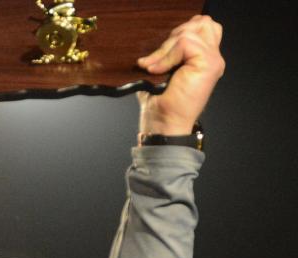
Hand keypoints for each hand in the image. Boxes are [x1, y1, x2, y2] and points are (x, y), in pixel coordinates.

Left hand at [137, 15, 224, 134]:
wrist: (165, 125)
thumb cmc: (161, 104)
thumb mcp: (160, 72)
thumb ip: (167, 53)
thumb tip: (156, 40)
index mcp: (204, 58)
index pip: (202, 26)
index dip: (180, 32)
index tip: (159, 53)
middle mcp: (213, 57)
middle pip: (200, 23)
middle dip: (173, 36)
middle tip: (155, 59)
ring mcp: (213, 60)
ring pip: (190, 32)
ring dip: (166, 48)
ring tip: (153, 67)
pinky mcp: (208, 63)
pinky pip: (185, 43)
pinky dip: (167, 56)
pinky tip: (157, 70)